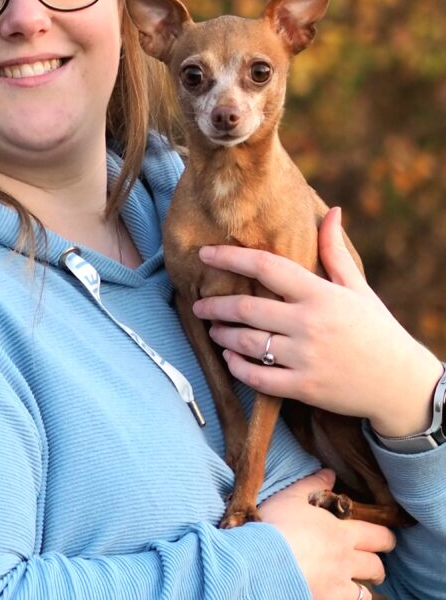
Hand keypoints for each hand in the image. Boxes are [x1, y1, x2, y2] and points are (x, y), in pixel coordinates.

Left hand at [192, 208, 442, 432]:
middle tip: (200, 304)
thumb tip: (332, 211)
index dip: (230, 258)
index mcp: (320, 294)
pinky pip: (258, 378)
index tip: (205, 254)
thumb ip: (335, 251)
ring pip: (247, 343)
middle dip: (216, 305)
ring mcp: (305, 357)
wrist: (401, 383)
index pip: (266, 267)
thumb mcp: (357, 287)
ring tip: (214, 329)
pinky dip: (237, 368)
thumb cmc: (376, 329)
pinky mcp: (304, 387)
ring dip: (223, 335)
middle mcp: (309, 323)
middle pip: (247, 308)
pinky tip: (230, 360)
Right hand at [261, 470, 393, 599]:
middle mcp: (345, 564)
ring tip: (356, 592)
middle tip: (371, 566)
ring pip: (365, 598)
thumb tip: (330, 472)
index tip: (383, 540)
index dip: (384, 538)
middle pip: (376, 568)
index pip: (377, 536)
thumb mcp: (291, 497)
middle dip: (376, 567)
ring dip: (363, 595)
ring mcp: (337, 591)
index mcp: (341, 534)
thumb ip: (313, 485)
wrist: (258, 564)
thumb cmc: (274, 526)